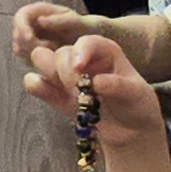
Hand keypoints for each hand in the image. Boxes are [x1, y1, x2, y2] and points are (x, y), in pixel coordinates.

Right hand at [8, 0, 89, 66]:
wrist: (88, 41)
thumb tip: (40, 20)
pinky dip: (37, 62)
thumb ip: (60, 20)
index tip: (30, 38)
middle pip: (18, 35)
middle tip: (50, 49)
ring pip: (20, 50)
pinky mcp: (31, 54)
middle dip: (30, 45)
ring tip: (55, 53)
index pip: (20, 16)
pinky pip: (27, 60)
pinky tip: (51, 60)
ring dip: (34, 54)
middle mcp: (30, 24)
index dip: (21, 27)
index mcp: (38, 11)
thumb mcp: (76, 22)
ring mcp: (29, 40)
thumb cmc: (83, 28)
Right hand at [26, 34, 163, 147]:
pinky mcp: (55, 92)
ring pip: (42, 59)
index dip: (80, 52)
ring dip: (51, 76)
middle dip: (66, 71)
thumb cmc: (136, 104)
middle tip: (82, 92)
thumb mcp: (136, 94)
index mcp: (104, 50)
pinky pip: (34, 82)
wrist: (130, 129)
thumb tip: (96, 82)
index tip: (79, 68)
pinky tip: (54, 97)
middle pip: (60, 52)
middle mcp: (82, 58)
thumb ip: (118, 85)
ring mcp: (66, 74)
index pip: (86, 42)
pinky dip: (36, 86)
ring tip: (74, 96)